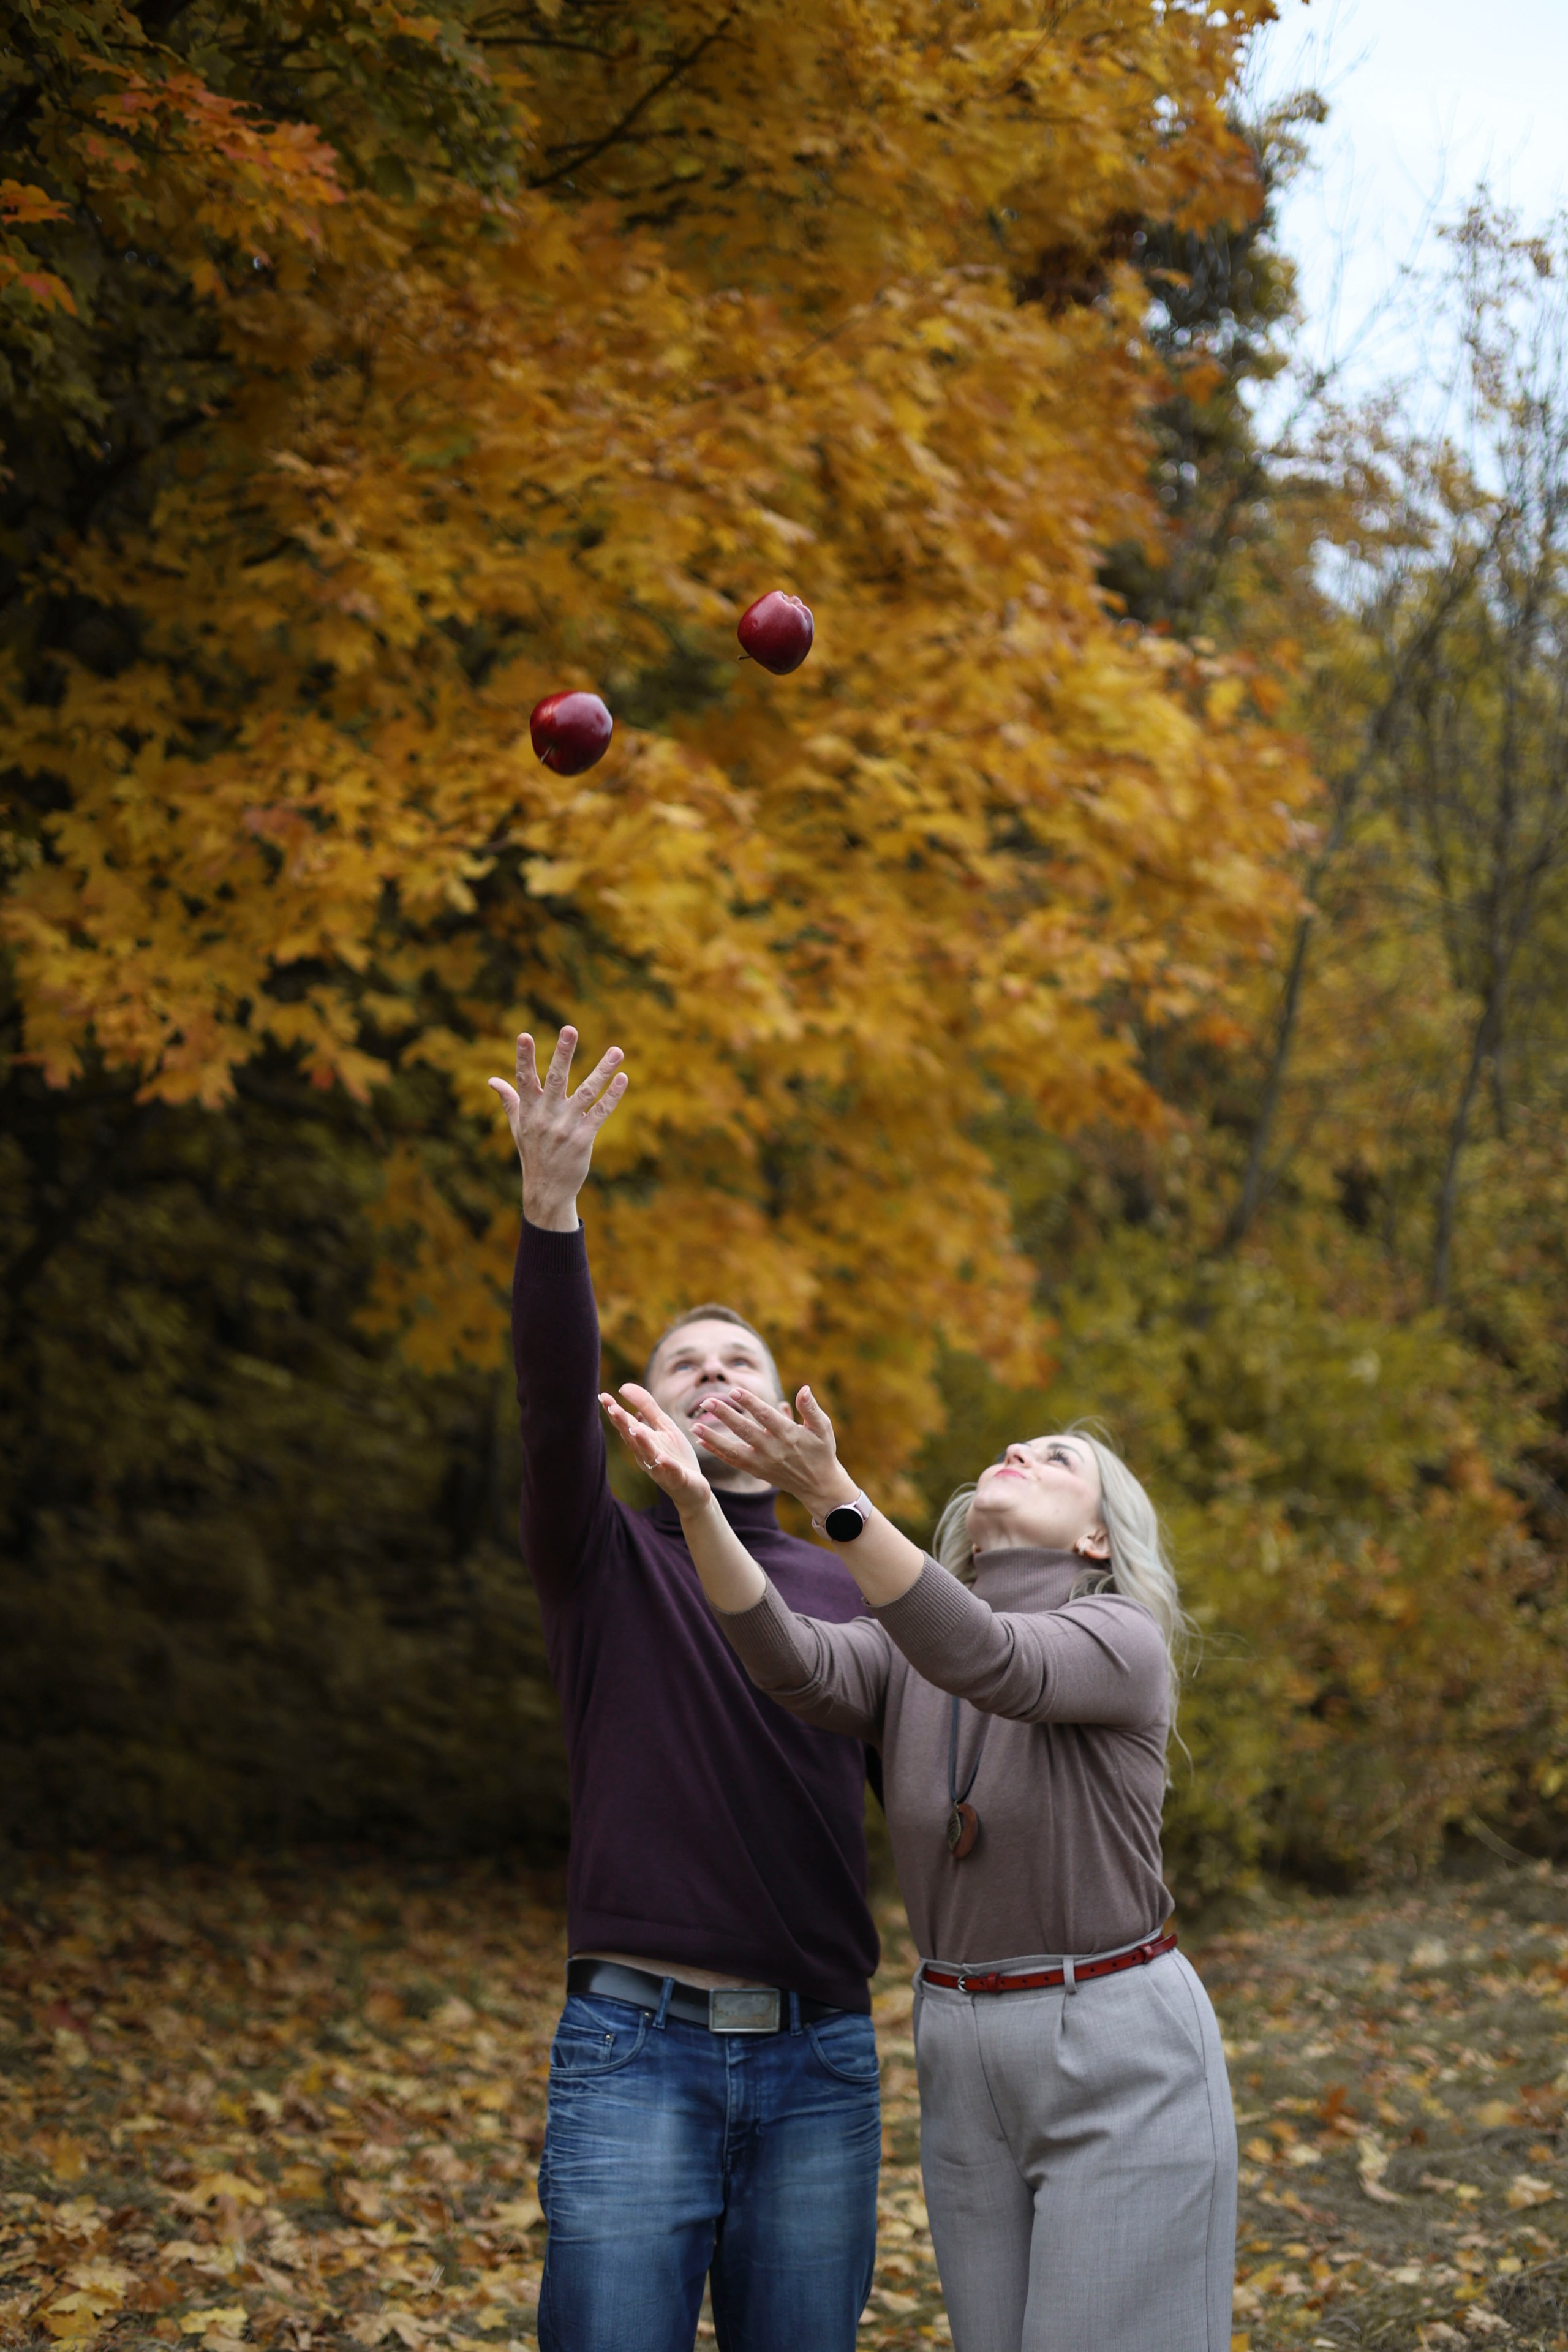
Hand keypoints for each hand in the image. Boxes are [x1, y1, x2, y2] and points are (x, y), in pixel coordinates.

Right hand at [488, 1026, 626, 1231]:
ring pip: (586, 1092)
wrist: (547, 1190)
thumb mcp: (517, 1127)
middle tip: (570, 1029)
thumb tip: (491, 1080)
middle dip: (562, 1053)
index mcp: (529, 1110)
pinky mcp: (583, 1139)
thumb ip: (508, 1100)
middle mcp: (546, 1116)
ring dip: (602, 1070)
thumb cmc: (532, 1153)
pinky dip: (612, 1096)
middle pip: (555, 1079)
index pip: (524, 1079)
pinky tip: (623, 1078)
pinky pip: (600, 1113)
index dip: (524, 1057)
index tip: (523, 1035)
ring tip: (617, 1050)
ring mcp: (565, 1127)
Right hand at [601, 1383, 713, 1516]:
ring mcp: (660, 1468)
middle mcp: (646, 1455)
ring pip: (648, 1454)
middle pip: (632, 1438)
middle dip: (623, 1424)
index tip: (603, 1396)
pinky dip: (666, 1465)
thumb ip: (646, 1407)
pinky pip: (671, 1472)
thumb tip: (624, 1387)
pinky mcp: (677, 1478)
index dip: (615, 1411)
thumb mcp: (663, 1426)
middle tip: (612, 1409)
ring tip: (635, 1429)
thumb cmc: (675, 1455)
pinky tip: (662, 1458)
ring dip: (641, 1442)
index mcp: (642, 1441)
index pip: (626, 1424)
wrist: (692, 1487)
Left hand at [692, 1386, 855, 1518]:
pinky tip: (701, 1440)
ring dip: (713, 1438)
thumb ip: (810, 1408)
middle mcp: (773, 1450)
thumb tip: (803, 1389)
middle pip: (744, 1431)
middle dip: (725, 1416)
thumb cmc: (821, 1450)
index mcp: (789, 1435)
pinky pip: (732, 1461)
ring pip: (733, 1450)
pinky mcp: (756, 1471)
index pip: (765, 1416)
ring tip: (695, 1425)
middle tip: (707, 1401)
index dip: (750, 1402)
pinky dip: (716, 1451)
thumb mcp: (823, 1427)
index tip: (734, 1390)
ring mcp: (763, 1463)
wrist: (818, 1485)